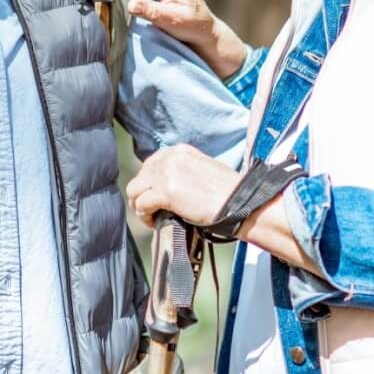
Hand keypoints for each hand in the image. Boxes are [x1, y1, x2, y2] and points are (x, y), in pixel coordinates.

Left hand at [125, 143, 241, 226]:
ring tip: (151, 217)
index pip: (150, 164)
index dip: (149, 183)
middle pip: (140, 177)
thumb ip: (182, 172)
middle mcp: (170, 158)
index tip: (154, 197)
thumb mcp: (202, 171)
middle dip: (142, 195)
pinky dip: (144, 216)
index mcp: (180, 151)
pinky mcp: (166, 191)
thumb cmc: (227, 193)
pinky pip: (141, 204)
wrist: (239, 202)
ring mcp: (167, 173)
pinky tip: (154, 222)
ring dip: (139, 205)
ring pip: (134, 190)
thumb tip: (165, 187)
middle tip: (151, 211)